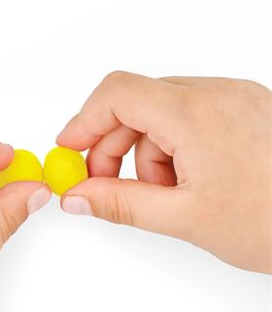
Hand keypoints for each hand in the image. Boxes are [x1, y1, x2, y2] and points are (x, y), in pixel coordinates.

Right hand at [57, 72, 270, 272]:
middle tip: (107, 186)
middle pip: (136, 105)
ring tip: (167, 194)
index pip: (117, 94)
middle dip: (113, 147)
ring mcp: (232, 99)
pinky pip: (188, 119)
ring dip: (147, 154)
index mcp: (197, 113)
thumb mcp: (184, 217)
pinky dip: (174, 148)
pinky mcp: (242, 111)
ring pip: (161, 115)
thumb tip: (77, 197)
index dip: (84, 121)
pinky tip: (188, 182)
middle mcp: (216, 94)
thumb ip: (120, 204)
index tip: (69, 149)